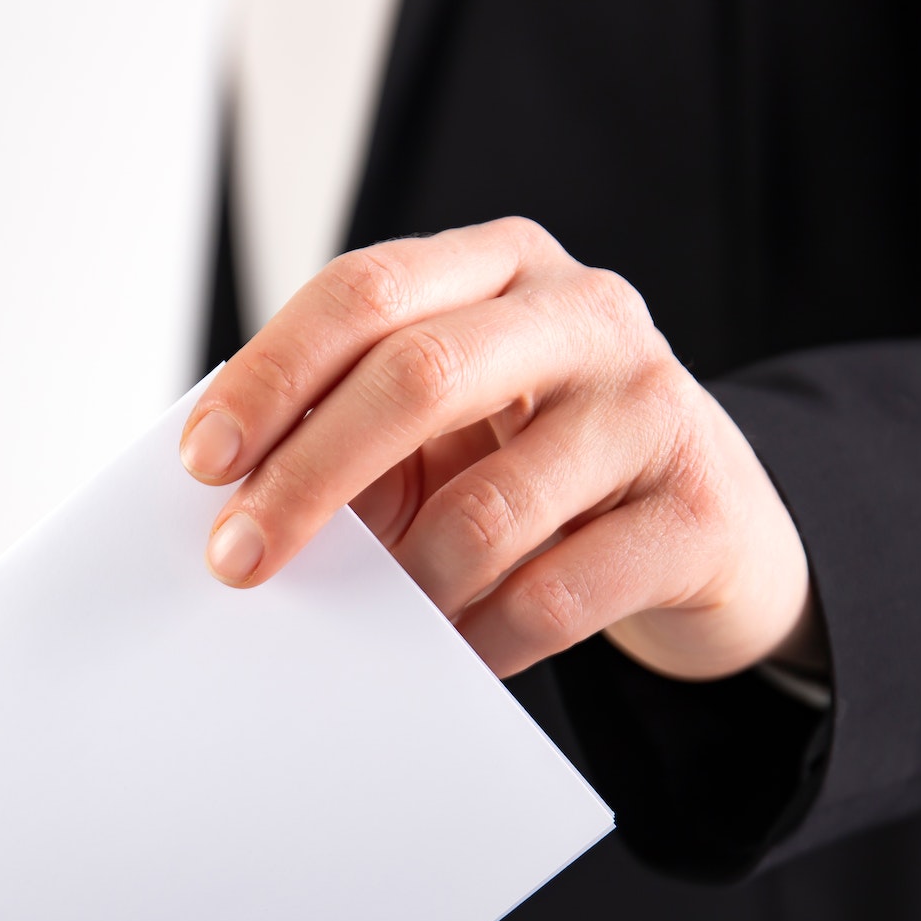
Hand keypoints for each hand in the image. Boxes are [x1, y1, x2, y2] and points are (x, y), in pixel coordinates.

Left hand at [181, 217, 821, 680]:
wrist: (716, 527)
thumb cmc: (545, 462)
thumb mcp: (452, 420)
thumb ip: (356, 428)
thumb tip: (231, 499)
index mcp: (503, 265)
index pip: (364, 293)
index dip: (271, 376)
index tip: (205, 460)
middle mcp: (585, 313)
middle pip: (415, 377)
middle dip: (306, 479)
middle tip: (239, 559)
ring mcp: (653, 407)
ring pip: (486, 509)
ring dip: (404, 586)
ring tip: (375, 624)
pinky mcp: (698, 513)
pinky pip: (554, 596)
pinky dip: (481, 640)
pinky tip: (455, 655)